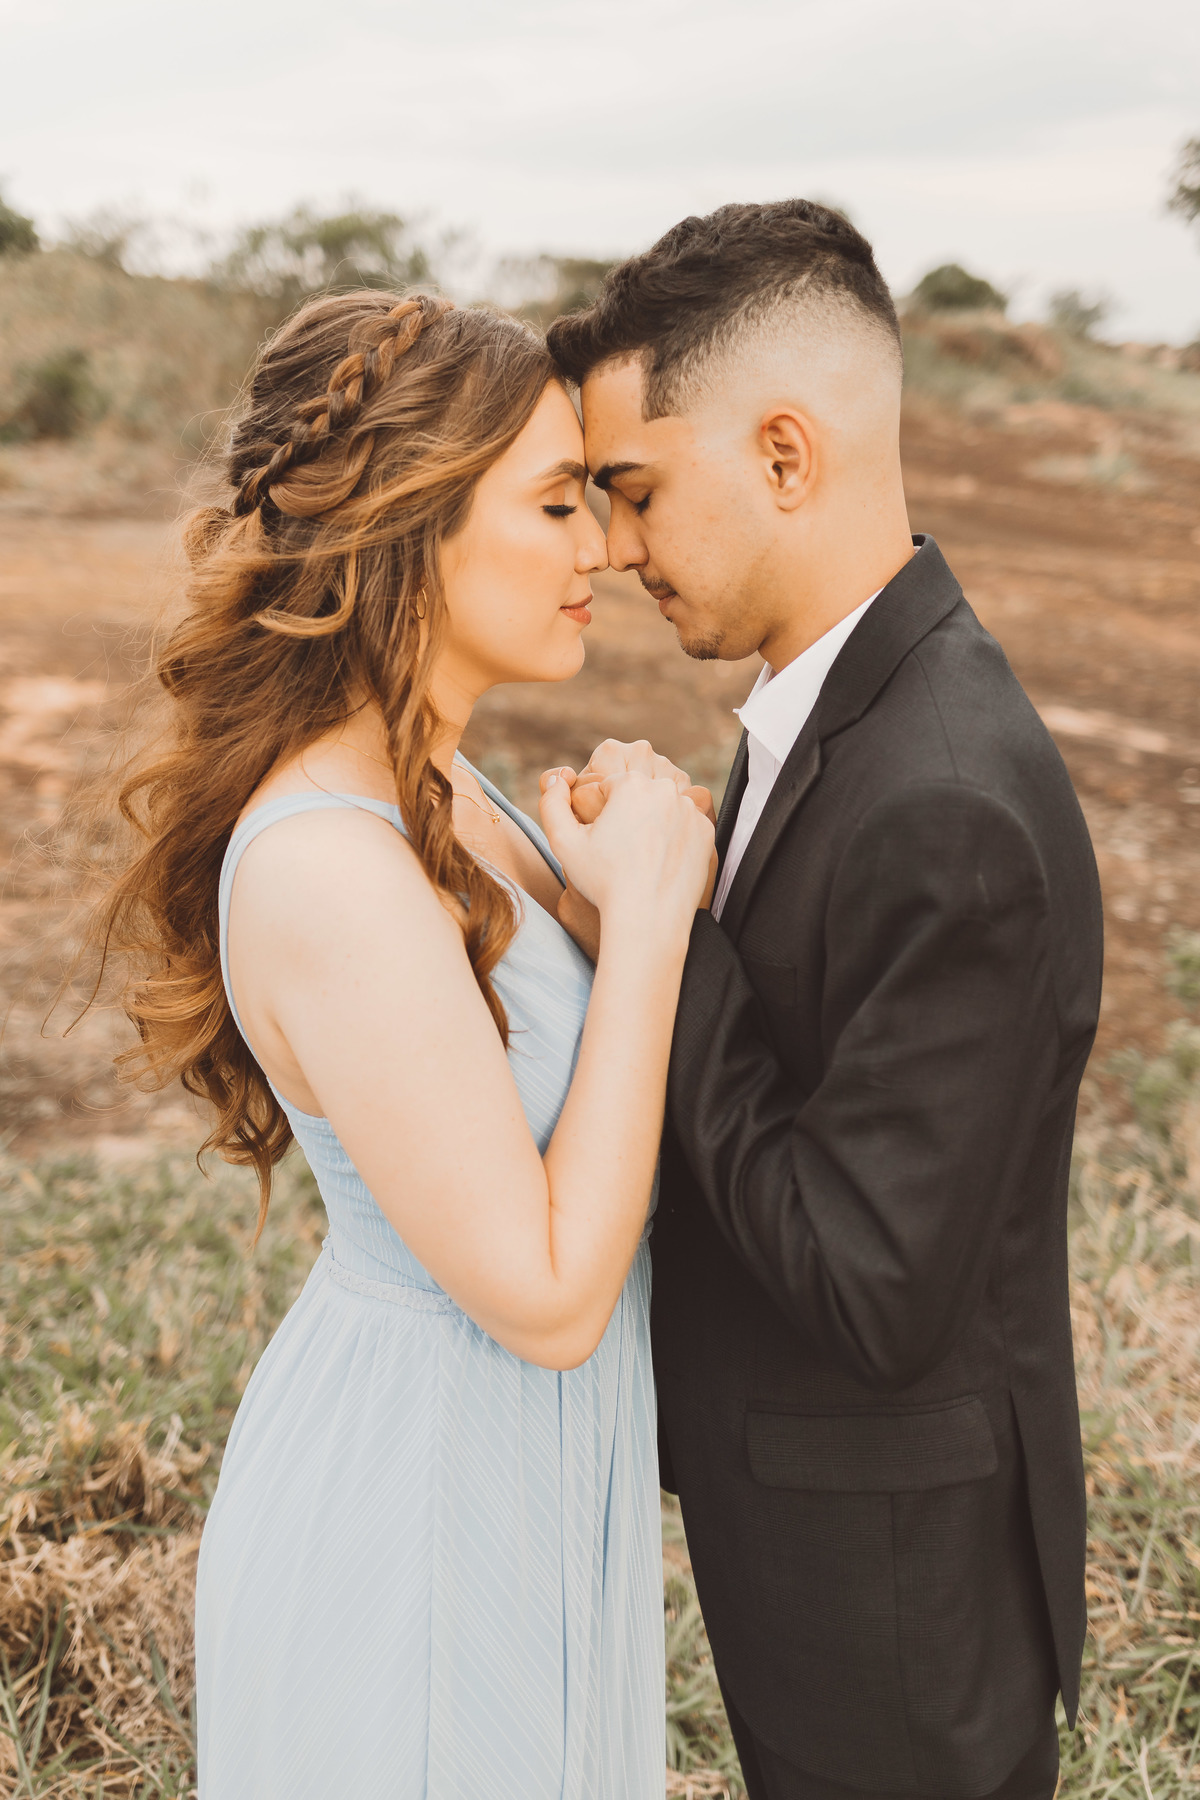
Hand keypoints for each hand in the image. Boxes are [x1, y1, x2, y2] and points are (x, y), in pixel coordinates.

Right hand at [538, 765, 713, 949]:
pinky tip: (661, 864)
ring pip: (663, 810)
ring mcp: (691, 810)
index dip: (601, 815)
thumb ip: (551, 803)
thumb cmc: (603, 882)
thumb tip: (557, 778)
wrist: (648, 919)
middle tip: (622, 852)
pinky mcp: (707, 831)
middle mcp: (666, 790)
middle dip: (629, 816)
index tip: (604, 842)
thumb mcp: (563, 842)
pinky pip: (685, 827)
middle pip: (639, 796)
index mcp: (631, 784)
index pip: (610, 788)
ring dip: (653, 826)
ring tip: (641, 859)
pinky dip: (674, 840)